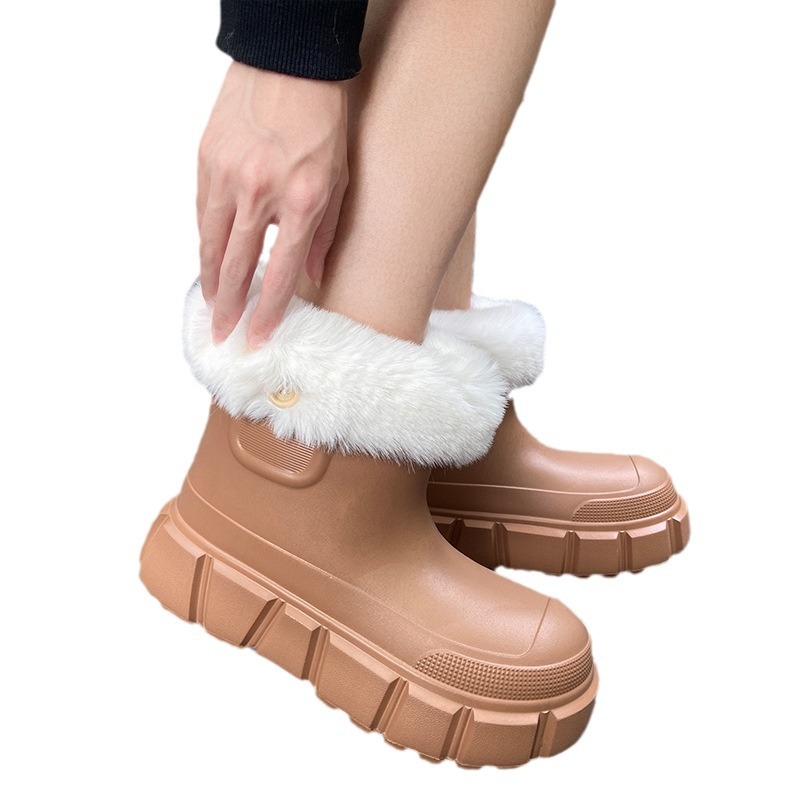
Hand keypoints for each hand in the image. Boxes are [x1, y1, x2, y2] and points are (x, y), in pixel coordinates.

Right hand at [197, 61, 348, 347]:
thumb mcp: (339, 180)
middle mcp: (260, 192)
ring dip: (209, 279)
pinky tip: (208, 259)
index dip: (267, 311)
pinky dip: (205, 239)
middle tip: (221, 333)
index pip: (279, 272)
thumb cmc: (322, 121)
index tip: (258, 336)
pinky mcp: (206, 158)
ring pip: (210, 241)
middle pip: (236, 264)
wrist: (289, 63)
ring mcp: (227, 174)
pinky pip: (202, 211)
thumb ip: (324, 233)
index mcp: (301, 200)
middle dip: (228, 305)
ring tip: (210, 304)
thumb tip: (311, 276)